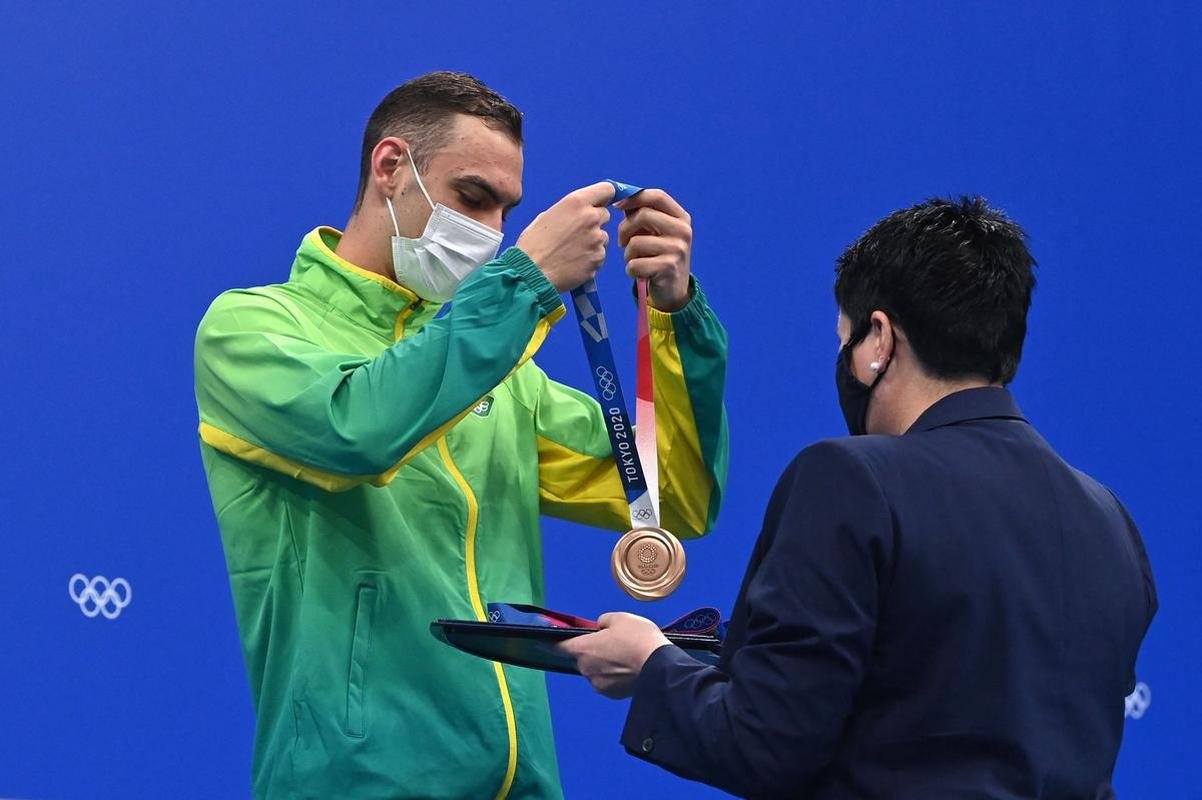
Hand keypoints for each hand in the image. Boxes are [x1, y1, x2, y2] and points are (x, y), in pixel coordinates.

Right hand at [516, 181, 615, 291]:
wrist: (532, 274)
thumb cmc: (533, 245)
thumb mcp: (546, 217)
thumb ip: (568, 211)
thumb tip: (577, 214)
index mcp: (576, 202)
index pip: (607, 189)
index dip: (605, 196)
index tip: (601, 202)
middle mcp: (590, 217)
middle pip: (605, 215)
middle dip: (595, 221)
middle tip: (577, 233)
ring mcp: (597, 239)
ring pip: (602, 237)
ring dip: (592, 242)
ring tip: (572, 251)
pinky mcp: (598, 258)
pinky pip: (599, 255)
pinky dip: (590, 258)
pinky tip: (574, 262)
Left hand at [559, 612, 670, 698]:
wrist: (660, 667)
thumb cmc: (638, 639)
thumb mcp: (620, 618)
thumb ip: (603, 621)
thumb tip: (599, 627)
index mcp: (583, 648)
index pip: (560, 646)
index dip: (556, 641)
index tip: (551, 639)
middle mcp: (586, 669)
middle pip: (582, 658)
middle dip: (592, 651)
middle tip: (610, 643)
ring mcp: (598, 684)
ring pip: (595, 671)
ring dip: (603, 665)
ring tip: (623, 656)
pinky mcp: (611, 694)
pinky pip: (607, 682)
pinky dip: (613, 676)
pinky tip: (628, 668)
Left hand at [616, 189, 692, 311]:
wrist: (674, 290)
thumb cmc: (659, 256)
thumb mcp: (656, 233)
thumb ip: (642, 215)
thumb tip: (620, 199)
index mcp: (681, 218)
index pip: (657, 196)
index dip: (634, 197)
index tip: (617, 205)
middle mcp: (683, 231)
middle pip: (643, 215)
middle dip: (624, 228)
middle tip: (621, 241)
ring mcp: (677, 249)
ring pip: (635, 242)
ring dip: (627, 253)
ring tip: (634, 260)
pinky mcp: (668, 267)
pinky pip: (634, 264)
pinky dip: (630, 270)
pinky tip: (639, 273)